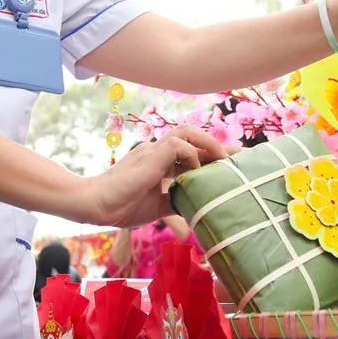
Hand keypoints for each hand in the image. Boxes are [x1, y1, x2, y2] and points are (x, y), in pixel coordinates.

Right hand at [80, 125, 227, 227]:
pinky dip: (192, 155)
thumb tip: (198, 206)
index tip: (233, 163)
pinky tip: (196, 172)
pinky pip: (179, 145)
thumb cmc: (122, 206)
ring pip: (187, 132)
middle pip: (193, 136)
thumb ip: (177, 200)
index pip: (191, 150)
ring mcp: (154, 150)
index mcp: (159, 161)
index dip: (212, 154)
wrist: (97, 205)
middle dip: (218, 145)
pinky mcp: (151, 155)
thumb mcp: (158, 205)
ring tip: (223, 161)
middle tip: (240, 158)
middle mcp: (158, 150)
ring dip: (208, 143)